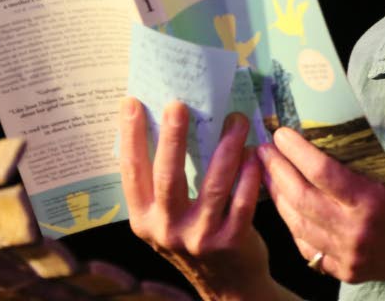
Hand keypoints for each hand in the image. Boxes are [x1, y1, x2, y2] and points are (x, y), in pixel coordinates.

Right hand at [119, 98, 287, 300]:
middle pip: (168, 176)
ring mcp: (199, 237)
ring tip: (235, 119)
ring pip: (213, 184)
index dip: (130, 137)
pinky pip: (242, 200)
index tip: (131, 103)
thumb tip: (166, 125)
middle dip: (172, 137)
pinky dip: (250, 173)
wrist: (227, 286)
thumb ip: (163, 185)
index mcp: (143, 219)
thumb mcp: (166, 219)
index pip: (131, 173)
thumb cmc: (194, 239)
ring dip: (226, 147)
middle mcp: (166, 230)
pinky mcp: (231, 241)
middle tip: (178, 104)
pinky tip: (254, 152)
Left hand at [257, 127, 384, 286]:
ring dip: (278, 198)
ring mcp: (348, 255)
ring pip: (298, 225)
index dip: (296, 151)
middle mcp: (355, 231)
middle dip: (278, 172)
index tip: (281, 135)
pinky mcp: (345, 271)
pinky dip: (294, 226)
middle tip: (264, 151)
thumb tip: (319, 140)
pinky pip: (308, 248)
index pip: (322, 172)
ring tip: (268, 176)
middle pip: (302, 198)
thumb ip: (356, 164)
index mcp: (370, 200)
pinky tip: (285, 207)